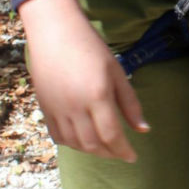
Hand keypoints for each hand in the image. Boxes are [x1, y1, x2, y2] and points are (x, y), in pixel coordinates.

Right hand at [18, 0, 148, 161]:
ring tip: (104, 147)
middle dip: (109, 154)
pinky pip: (58, 136)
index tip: (132, 157)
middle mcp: (75, 107)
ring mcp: (57, 109)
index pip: (112, 135)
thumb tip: (143, 130)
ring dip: (91, 151)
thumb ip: (130, 103)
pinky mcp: (44, 108)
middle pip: (93, 145)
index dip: (123, 151)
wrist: (54, 32)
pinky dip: (72, 143)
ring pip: (74, 143)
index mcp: (97, 96)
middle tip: (120, 153)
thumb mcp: (116, 72)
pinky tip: (83, 140)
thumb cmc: (91, 47)